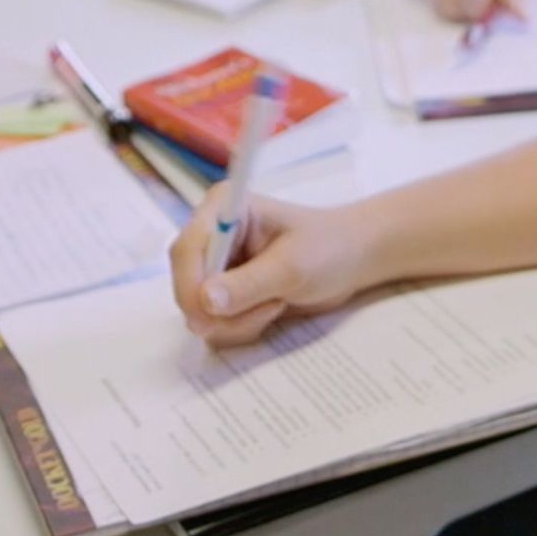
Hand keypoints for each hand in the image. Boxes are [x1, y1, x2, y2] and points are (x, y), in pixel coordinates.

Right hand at [170, 189, 381, 348]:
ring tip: (276, 302)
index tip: (208, 315)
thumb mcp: (292, 266)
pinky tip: (271, 309)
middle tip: (267, 308)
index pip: (186, 248)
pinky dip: (242, 327)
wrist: (351, 260)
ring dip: (238, 320)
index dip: (189, 284)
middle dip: (221, 309)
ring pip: (199, 310)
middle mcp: (211, 235)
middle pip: (185, 283)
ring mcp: (215, 267)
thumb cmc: (328, 248)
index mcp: (222, 208)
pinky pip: (215, 324)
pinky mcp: (223, 293)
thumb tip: (205, 300)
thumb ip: (248, 284)